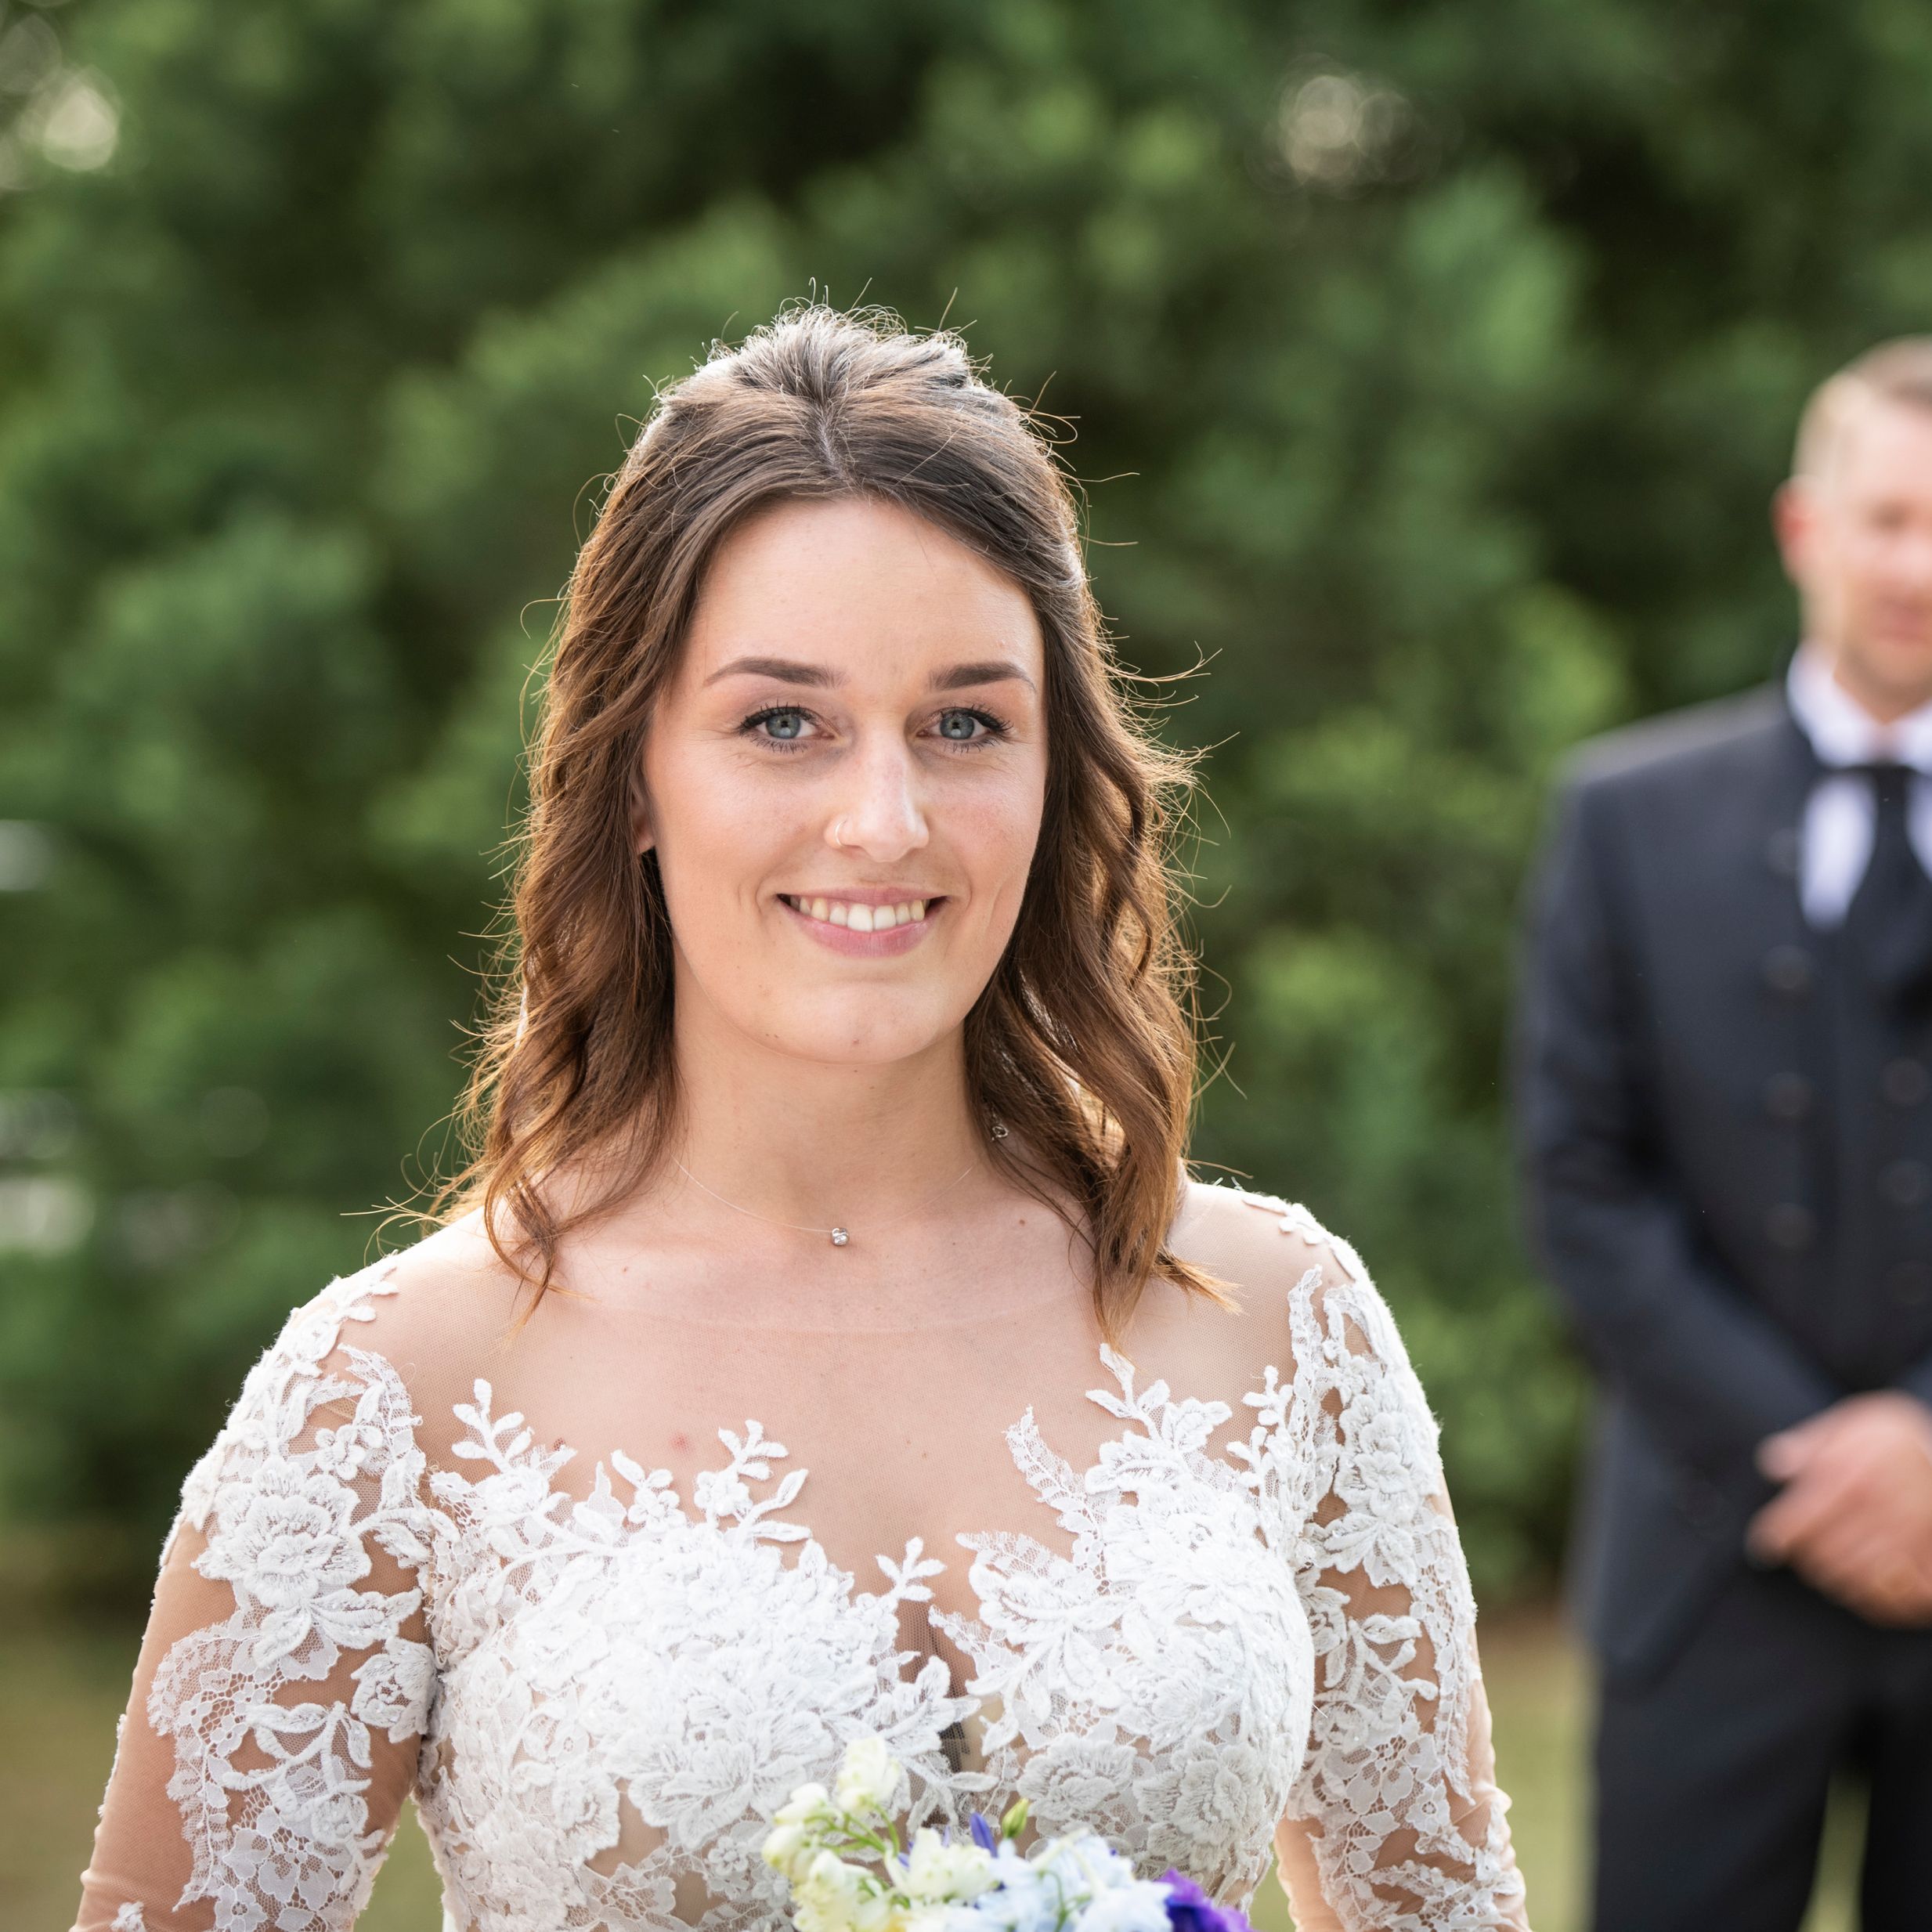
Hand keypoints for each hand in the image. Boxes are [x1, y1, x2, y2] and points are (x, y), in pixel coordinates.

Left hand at [1750, 1393, 1931, 1624]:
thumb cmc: (1906, 1441)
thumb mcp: (1859, 1421)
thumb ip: (1812, 1443)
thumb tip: (1774, 1465)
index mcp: (1854, 1476)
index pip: (1797, 1519)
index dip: (1773, 1536)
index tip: (1763, 1545)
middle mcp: (1880, 1512)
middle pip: (1822, 1555)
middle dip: (1804, 1559)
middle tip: (1800, 1554)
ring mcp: (1911, 1542)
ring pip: (1853, 1580)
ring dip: (1834, 1578)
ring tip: (1828, 1568)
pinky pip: (1896, 1600)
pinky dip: (1875, 1599)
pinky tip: (1866, 1583)